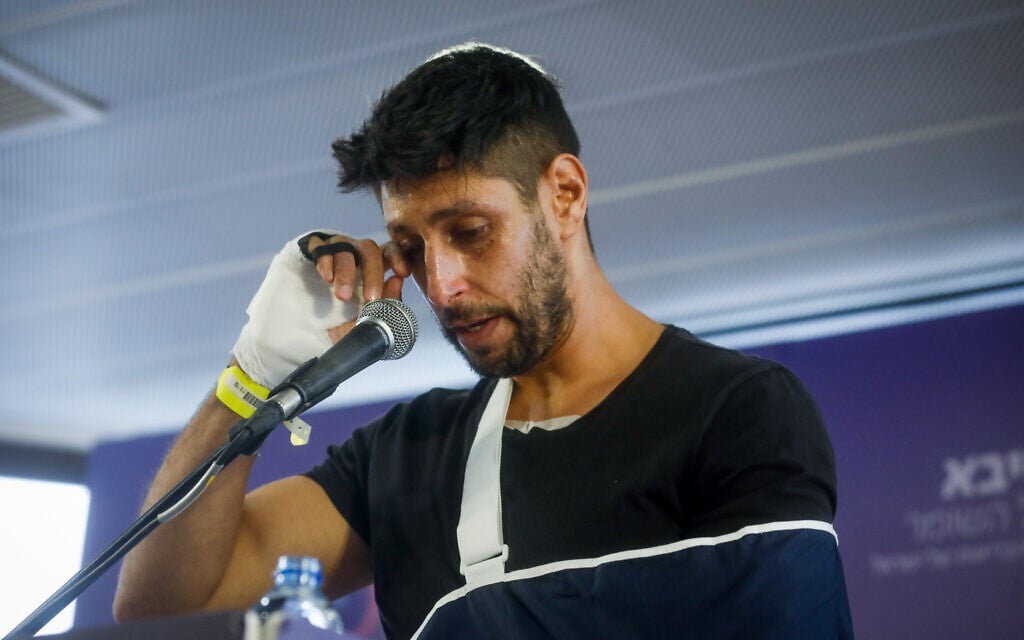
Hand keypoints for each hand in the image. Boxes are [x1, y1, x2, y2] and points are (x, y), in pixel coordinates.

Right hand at [232, 231, 407, 387]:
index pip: (389, 253)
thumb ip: (383, 306)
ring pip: (345, 246)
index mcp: (369, 272)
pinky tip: (326, 277)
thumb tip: (398, 282)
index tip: (402, 273)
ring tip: (342, 297)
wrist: (290, 341)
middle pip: (369, 249)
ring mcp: (328, 253)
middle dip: (373, 272)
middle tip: (370, 298)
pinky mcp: (305, 252)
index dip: (398, 257)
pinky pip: (318, 244)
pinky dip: (325, 259)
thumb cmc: (330, 332)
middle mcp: (351, 258)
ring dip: (347, 271)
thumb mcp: (361, 325)